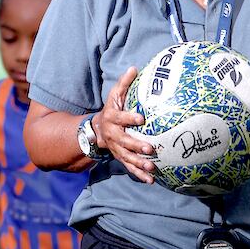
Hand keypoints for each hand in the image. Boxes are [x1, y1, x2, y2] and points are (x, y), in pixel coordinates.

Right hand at [92, 66, 157, 184]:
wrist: (97, 130)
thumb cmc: (111, 109)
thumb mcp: (114, 95)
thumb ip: (124, 84)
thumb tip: (134, 68)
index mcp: (112, 118)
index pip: (121, 117)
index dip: (129, 117)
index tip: (141, 118)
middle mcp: (113, 135)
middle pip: (124, 141)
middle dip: (136, 146)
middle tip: (150, 149)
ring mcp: (117, 148)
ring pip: (127, 157)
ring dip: (139, 164)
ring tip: (152, 168)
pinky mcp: (121, 158)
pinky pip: (130, 167)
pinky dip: (139, 174)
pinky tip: (151, 180)